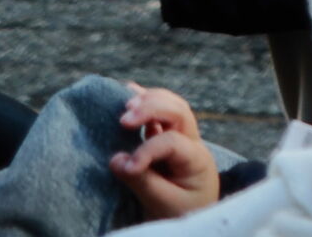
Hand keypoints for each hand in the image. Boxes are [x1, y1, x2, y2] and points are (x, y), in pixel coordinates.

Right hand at [109, 85, 219, 217]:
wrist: (192, 215)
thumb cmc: (180, 212)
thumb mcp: (163, 203)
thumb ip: (142, 182)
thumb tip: (114, 159)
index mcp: (197, 158)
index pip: (173, 142)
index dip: (147, 150)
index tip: (125, 168)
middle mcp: (192, 140)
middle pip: (178, 111)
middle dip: (152, 109)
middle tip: (124, 119)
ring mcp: (181, 136)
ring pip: (171, 106)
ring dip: (149, 100)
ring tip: (126, 104)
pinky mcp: (168, 136)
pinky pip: (159, 114)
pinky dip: (146, 102)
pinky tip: (129, 96)